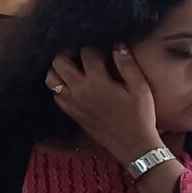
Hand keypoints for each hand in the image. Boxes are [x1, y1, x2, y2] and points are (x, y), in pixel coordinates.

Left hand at [49, 45, 160, 161]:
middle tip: (78, 52)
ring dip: (58, 69)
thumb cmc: (140, 116)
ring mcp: (72, 103)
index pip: (86, 53)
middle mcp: (79, 91)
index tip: (102, 49)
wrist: (133, 146)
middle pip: (59, 62)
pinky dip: (59, 86)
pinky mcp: (71, 113)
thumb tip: (117, 46)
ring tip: (72, 66)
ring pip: (51, 79)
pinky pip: (56, 95)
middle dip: (67, 52)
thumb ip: (127, 65)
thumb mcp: (140, 88)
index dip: (94, 47)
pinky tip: (72, 85)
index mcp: (97, 82)